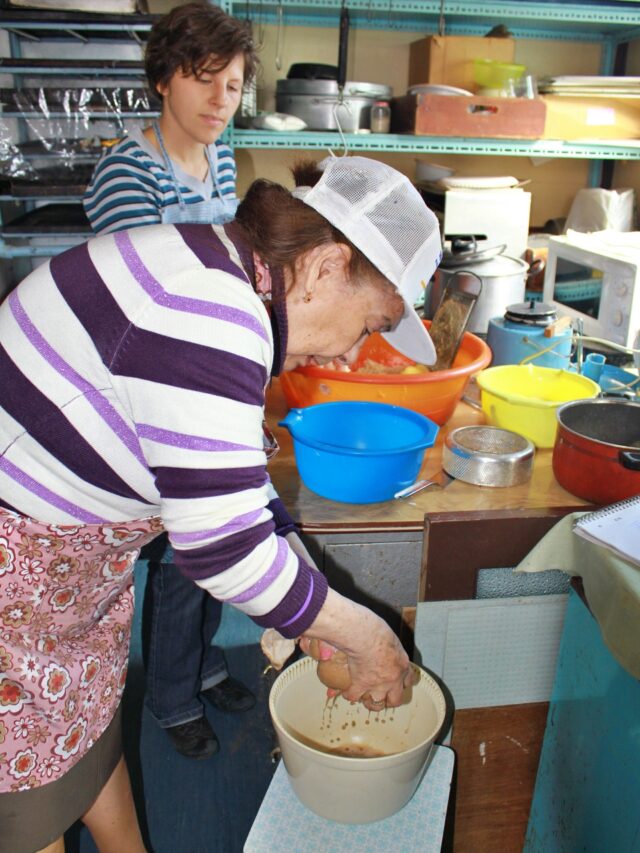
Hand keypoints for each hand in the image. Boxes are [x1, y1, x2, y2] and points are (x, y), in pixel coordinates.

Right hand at [300, 589, 416, 708]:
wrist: (363, 633)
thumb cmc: (375, 627)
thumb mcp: (387, 635)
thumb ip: (386, 644)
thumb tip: (380, 643)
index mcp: (402, 663)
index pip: (408, 680)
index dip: (401, 684)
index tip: (395, 682)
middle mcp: (393, 678)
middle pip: (396, 700)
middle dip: (388, 700)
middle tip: (379, 696)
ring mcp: (378, 684)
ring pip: (376, 703)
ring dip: (368, 701)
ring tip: (361, 696)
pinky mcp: (361, 685)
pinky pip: (354, 696)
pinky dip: (348, 694)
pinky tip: (343, 689)